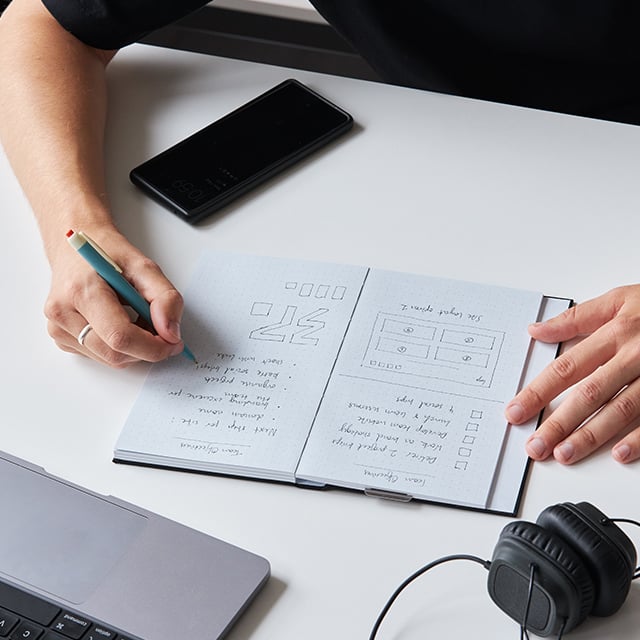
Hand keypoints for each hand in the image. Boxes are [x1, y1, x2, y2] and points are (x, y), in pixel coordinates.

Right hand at [44, 226, 185, 366]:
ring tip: (138, 320)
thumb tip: (171, 333)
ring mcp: (58, 329)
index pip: (120, 336)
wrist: (75, 249)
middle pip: (115, 354)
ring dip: (135, 349)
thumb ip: (165, 297)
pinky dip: (119, 347)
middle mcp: (63, 313)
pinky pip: (100, 357)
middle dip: (147, 349)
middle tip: (162, 331)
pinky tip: (121, 324)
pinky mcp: (61, 339)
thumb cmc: (107, 254)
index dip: (153, 346)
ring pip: (110, 360)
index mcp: (82, 291)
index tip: (173, 342)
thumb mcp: (145, 266)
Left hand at [505, 285, 639, 463]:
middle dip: (558, 422)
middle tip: (535, 445)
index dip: (538, 392)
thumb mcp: (619, 300)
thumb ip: (576, 318)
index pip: (566, 368)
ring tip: (565, 454)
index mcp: (615, 333)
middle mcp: (634, 355)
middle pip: (589, 393)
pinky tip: (619, 454)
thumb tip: (536, 330)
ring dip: (592, 435)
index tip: (516, 412)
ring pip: (621, 408)